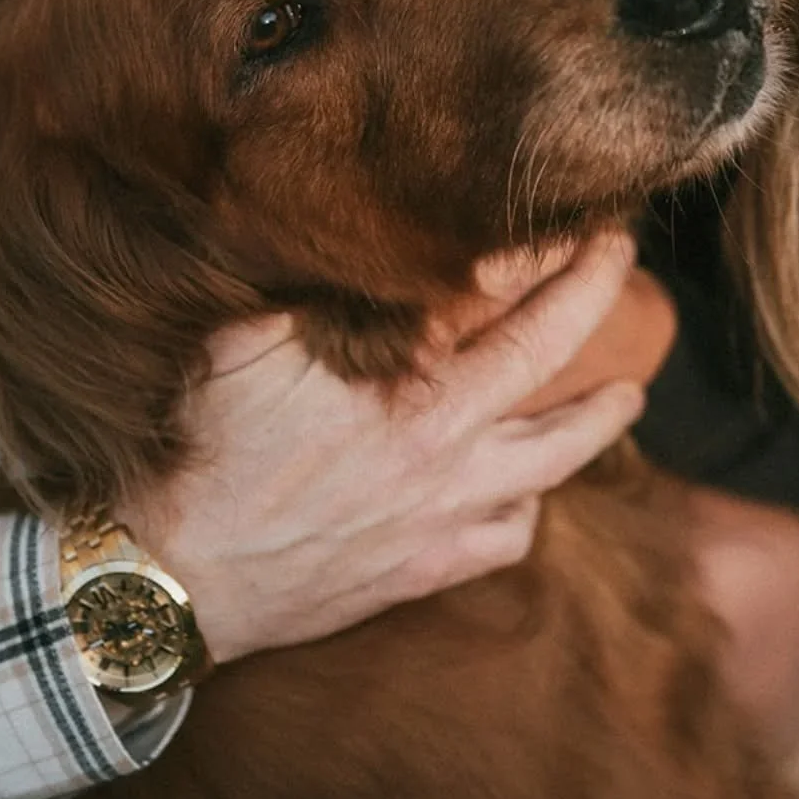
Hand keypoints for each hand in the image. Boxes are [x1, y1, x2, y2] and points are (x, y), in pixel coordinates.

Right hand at [121, 229, 665, 664]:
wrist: (173, 577)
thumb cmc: (204, 452)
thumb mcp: (244, 344)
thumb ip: (309, 287)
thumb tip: (345, 231)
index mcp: (414, 404)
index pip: (516, 317)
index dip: (557, 263)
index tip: (580, 220)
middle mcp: (447, 465)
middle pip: (555, 378)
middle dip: (596, 303)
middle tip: (620, 260)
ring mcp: (442, 525)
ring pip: (553, 470)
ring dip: (596, 424)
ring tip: (626, 395)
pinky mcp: (422, 574)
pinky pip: (508, 539)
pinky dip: (530, 506)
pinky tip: (529, 486)